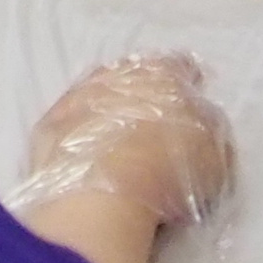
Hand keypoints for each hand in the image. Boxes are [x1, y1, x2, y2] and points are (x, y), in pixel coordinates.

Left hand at [12, 52, 232, 225]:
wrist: (100, 196)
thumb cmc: (168, 170)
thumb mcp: (215, 153)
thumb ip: (210, 127)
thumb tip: (201, 120)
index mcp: (164, 72)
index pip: (182, 66)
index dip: (189, 83)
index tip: (191, 101)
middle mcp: (118, 73)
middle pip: (134, 75)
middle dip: (143, 93)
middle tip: (152, 122)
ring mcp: (78, 96)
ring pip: (96, 94)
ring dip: (107, 110)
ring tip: (117, 141)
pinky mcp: (47, 126)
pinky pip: (68, 124)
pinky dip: (78, 135)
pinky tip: (84, 157)